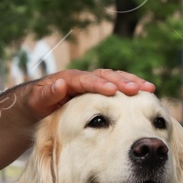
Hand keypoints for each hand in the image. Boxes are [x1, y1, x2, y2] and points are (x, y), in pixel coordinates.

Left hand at [24, 68, 154, 121]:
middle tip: (138, 89)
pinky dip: (130, 91)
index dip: (99, 84)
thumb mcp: (35, 102)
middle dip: (122, 81)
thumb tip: (60, 83)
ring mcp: (91, 84)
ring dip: (131, 83)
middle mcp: (82, 79)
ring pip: (115, 79)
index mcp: (68, 80)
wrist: (34, 107)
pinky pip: (116, 89)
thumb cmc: (33, 106)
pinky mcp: (98, 92)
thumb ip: (46, 94)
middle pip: (105, 76)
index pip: (86, 80)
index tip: (112, 90)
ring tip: (149, 89)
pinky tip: (145, 96)